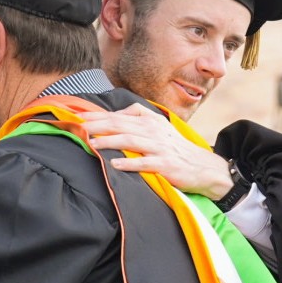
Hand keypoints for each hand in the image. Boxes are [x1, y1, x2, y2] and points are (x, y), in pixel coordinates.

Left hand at [81, 103, 232, 200]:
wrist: (203, 167)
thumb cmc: (176, 150)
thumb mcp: (159, 130)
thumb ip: (138, 122)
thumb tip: (112, 119)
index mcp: (151, 121)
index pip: (120, 115)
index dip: (99, 115)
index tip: (79, 117)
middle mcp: (154, 131)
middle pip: (121, 124)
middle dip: (98, 124)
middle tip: (78, 126)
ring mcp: (160, 147)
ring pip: (130, 140)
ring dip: (109, 141)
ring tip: (92, 143)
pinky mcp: (165, 164)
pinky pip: (144, 163)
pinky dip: (129, 163)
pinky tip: (115, 164)